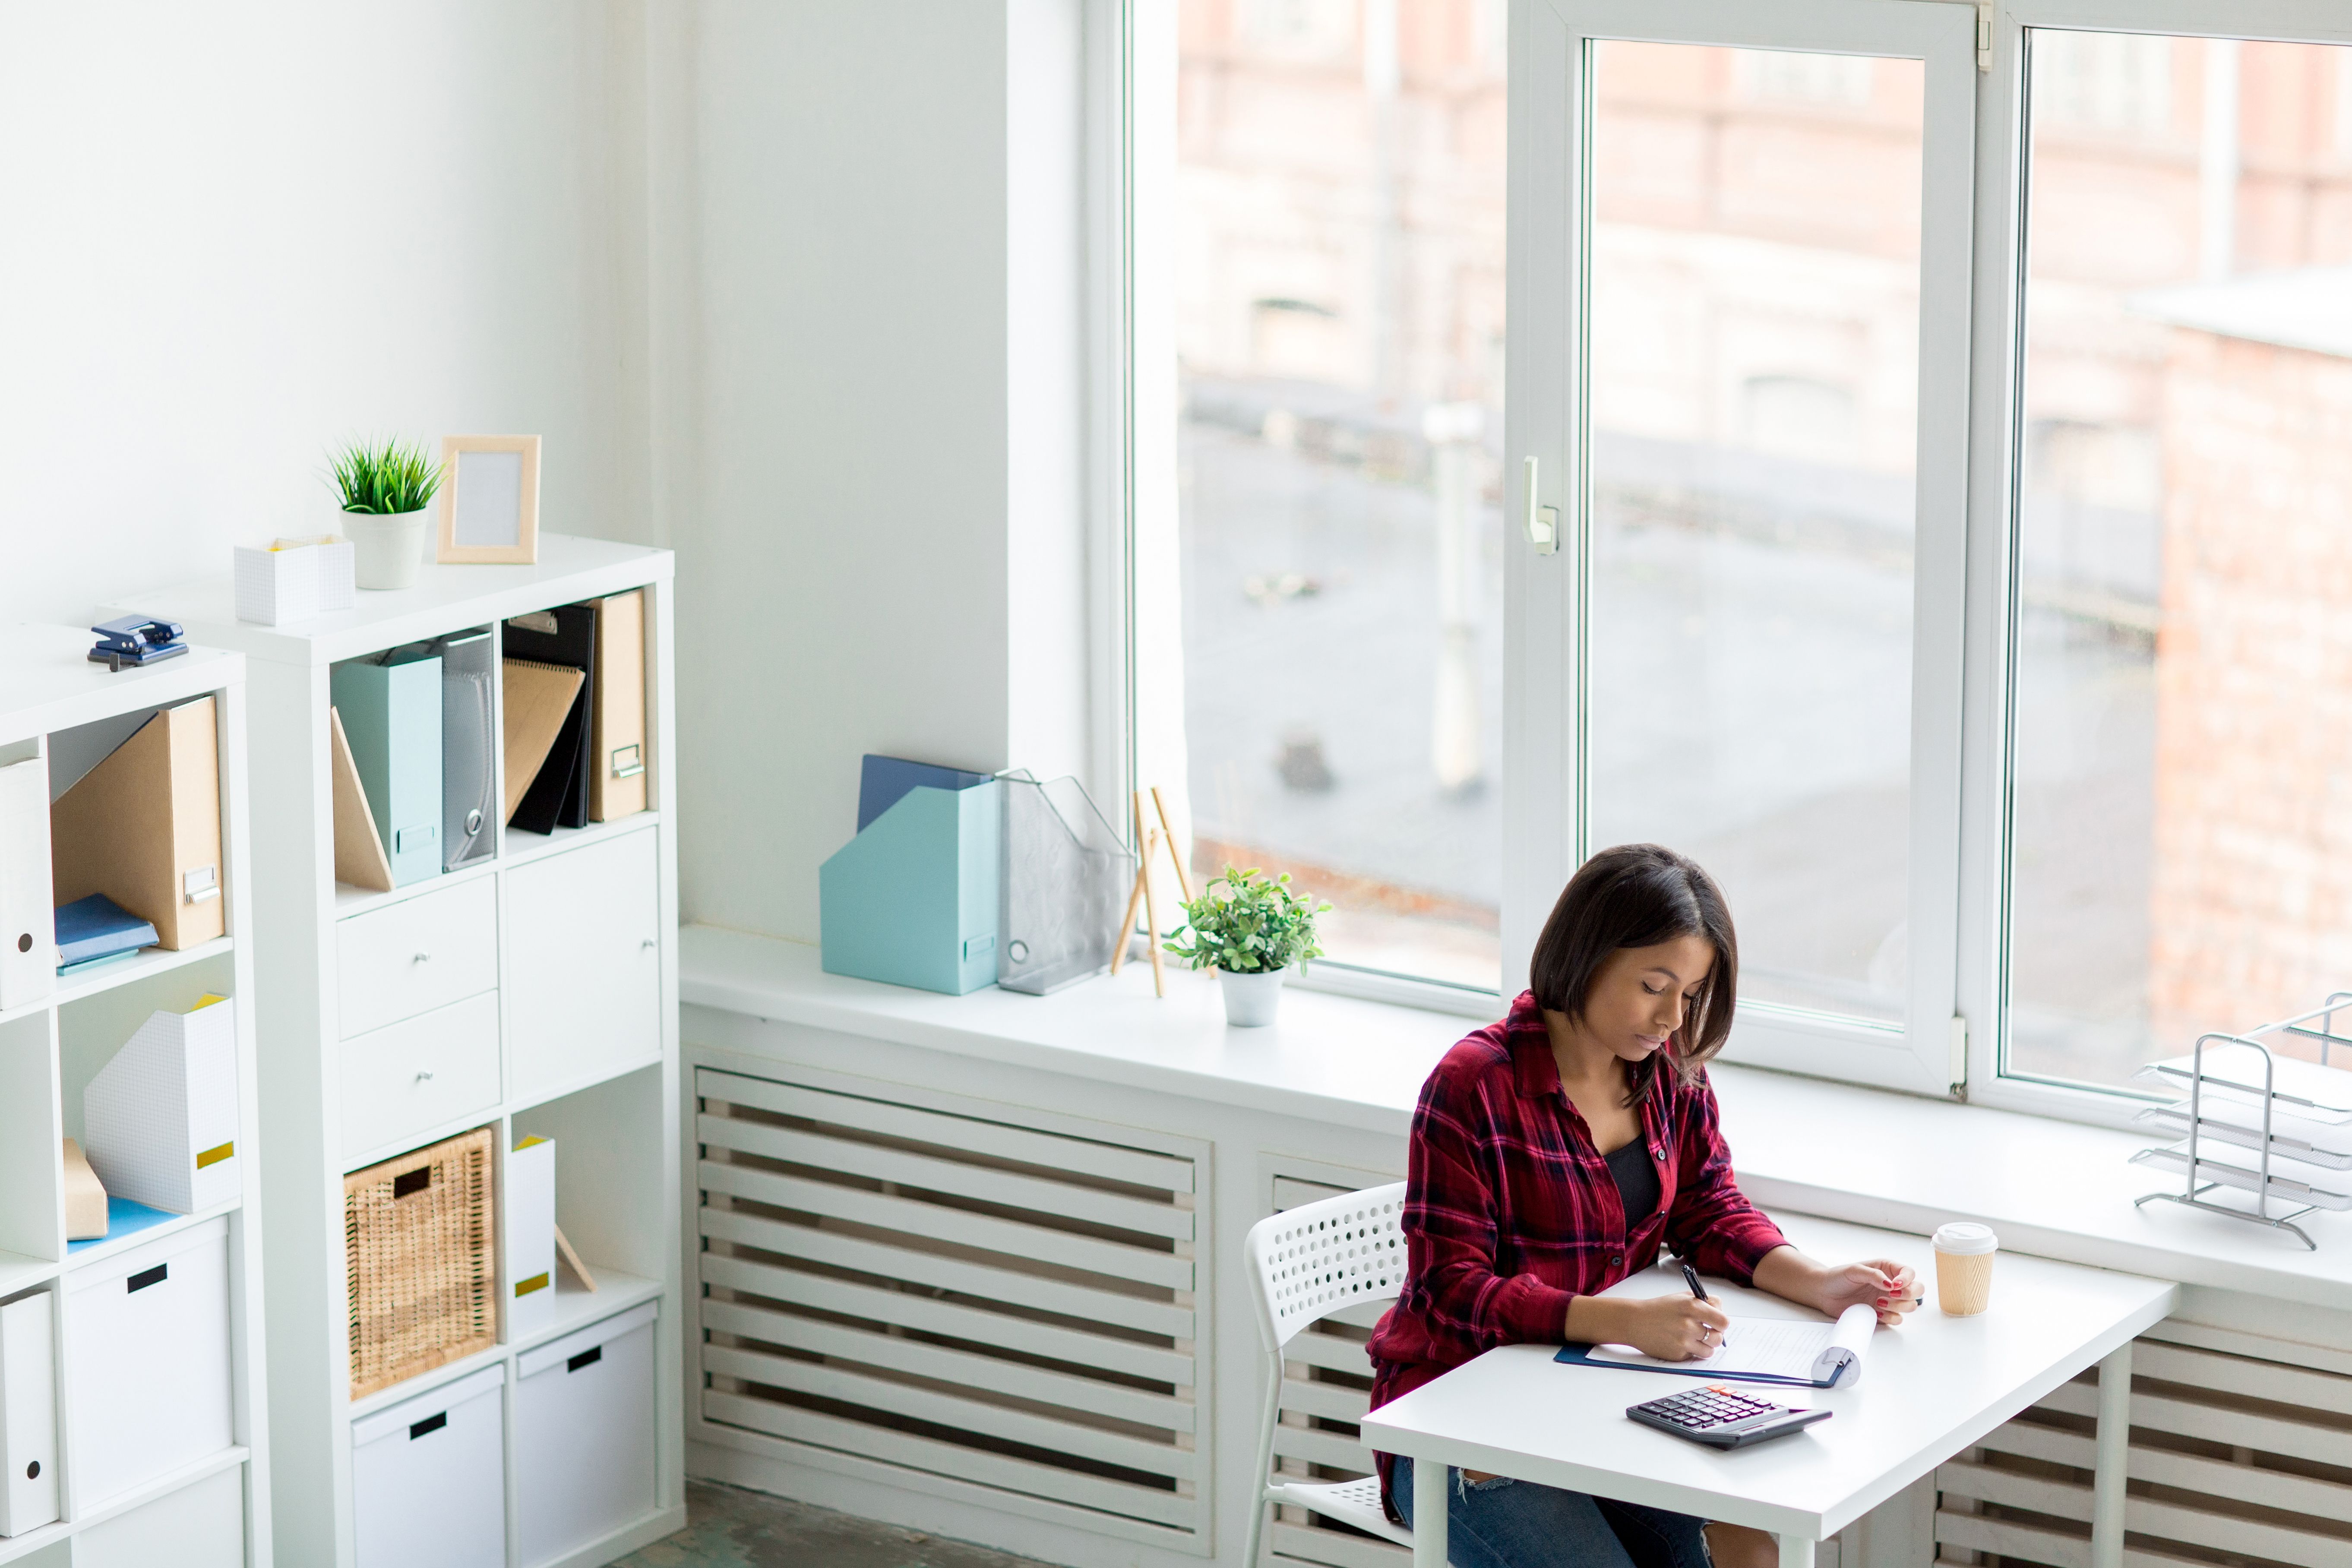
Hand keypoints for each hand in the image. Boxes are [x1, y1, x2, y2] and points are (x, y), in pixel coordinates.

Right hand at [1615, 1292, 1731, 1360]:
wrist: (1635, 1321)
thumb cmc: (1659, 1308)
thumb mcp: (1682, 1297)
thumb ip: (1704, 1302)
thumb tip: (1721, 1315)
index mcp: (1692, 1306)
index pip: (1723, 1321)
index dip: (1721, 1323)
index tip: (1717, 1323)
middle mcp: (1688, 1324)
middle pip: (1718, 1337)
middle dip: (1715, 1335)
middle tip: (1707, 1332)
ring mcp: (1683, 1342)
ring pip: (1709, 1351)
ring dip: (1705, 1346)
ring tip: (1695, 1339)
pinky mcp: (1677, 1355)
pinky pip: (1694, 1356)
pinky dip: (1691, 1351)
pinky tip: (1680, 1342)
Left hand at [1752, 1246, 1919, 1327]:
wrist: (1824, 1293)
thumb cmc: (1837, 1277)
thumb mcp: (1854, 1270)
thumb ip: (1873, 1275)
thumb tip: (1891, 1284)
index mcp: (1887, 1269)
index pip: (1909, 1273)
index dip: (1907, 1279)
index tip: (1895, 1285)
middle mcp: (1891, 1285)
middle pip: (1917, 1290)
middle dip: (1909, 1294)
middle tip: (1892, 1295)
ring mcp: (1888, 1300)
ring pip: (1910, 1306)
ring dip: (1899, 1306)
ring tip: (1879, 1303)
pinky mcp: (1883, 1315)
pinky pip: (1897, 1319)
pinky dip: (1891, 1318)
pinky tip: (1876, 1312)